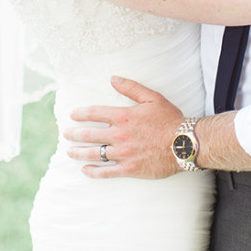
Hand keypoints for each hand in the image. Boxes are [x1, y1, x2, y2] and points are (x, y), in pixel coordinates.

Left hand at [64, 76, 183, 178]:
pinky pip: (106, 172)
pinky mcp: (129, 169)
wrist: (184, 144)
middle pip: (90, 134)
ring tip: (69, 151)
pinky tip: (85, 170)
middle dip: (75, 134)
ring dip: (79, 152)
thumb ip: (131, 87)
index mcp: (124, 116)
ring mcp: (123, 153)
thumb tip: (113, 78)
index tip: (72, 115)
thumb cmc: (170, 119)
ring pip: (94, 153)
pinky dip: (93, 172)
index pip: (95, 113)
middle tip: (65, 133)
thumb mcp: (152, 97)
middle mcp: (120, 135)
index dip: (81, 113)